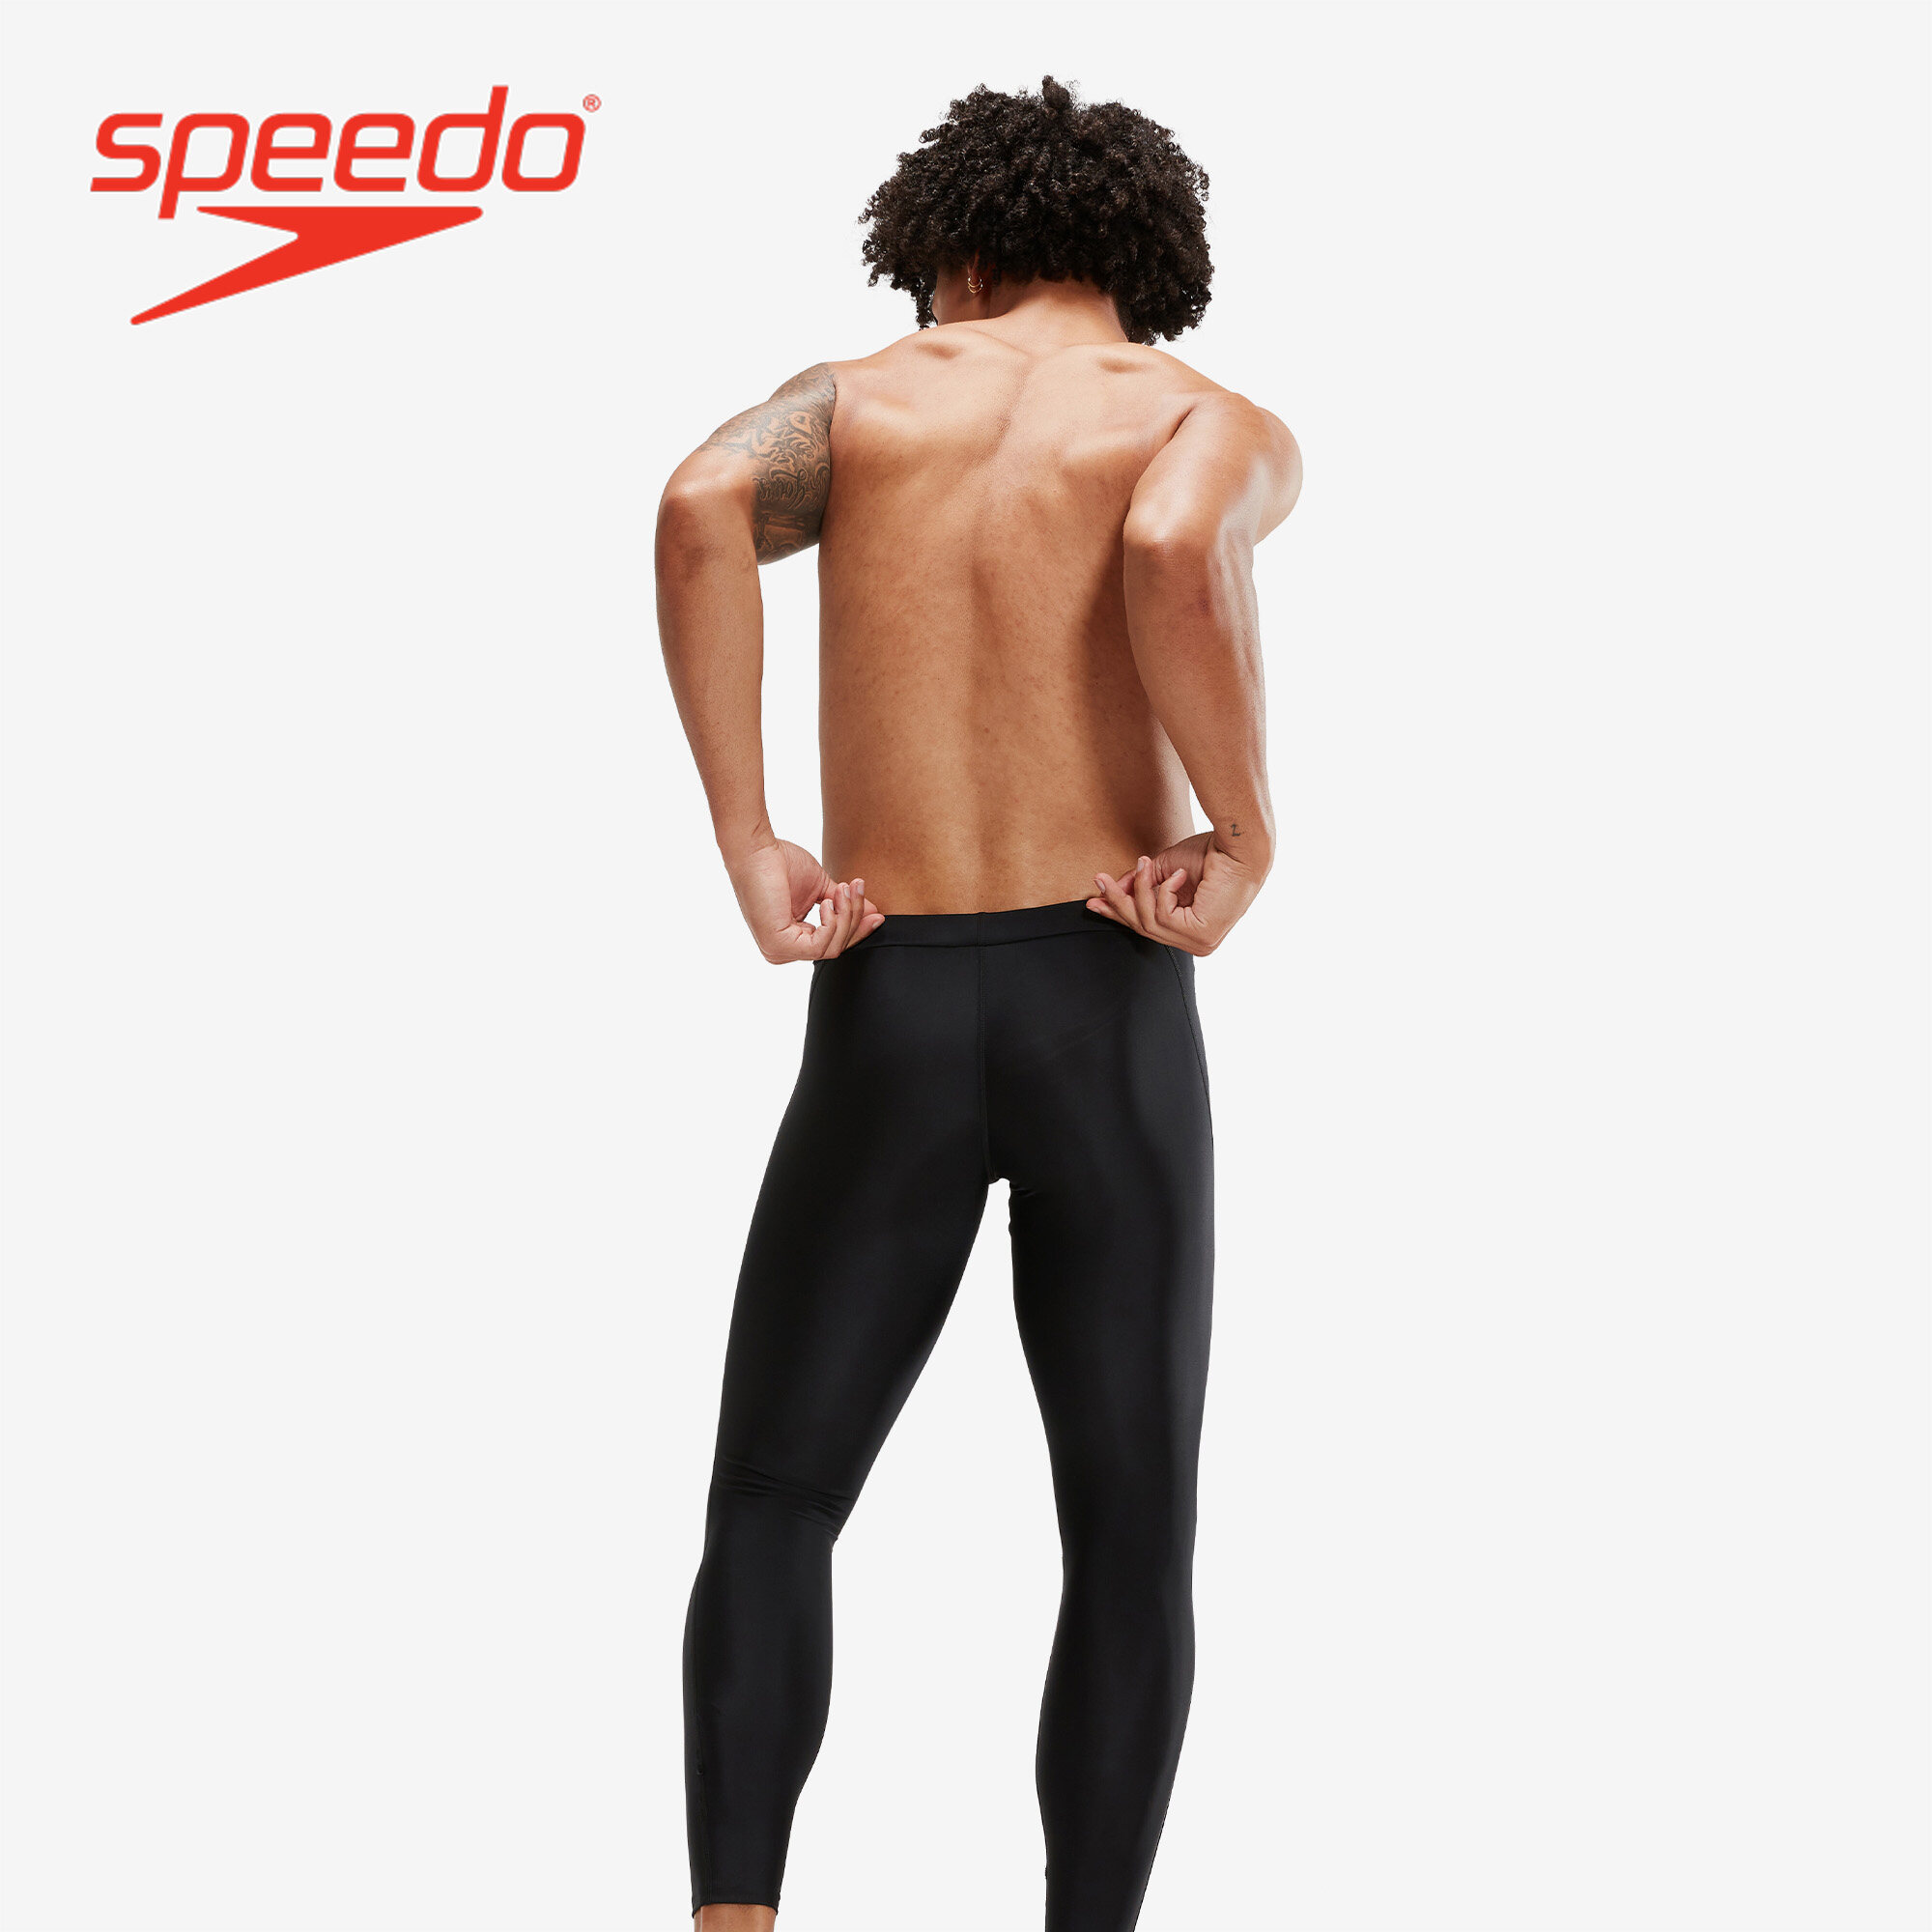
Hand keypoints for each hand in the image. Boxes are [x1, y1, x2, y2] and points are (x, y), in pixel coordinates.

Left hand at [726, 837, 882, 962]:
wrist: (756, 849)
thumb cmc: (780, 863)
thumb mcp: (821, 888)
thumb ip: (843, 905)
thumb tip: (872, 912)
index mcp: (790, 939)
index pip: (832, 944)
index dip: (857, 930)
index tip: (878, 915)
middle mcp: (782, 951)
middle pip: (836, 948)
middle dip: (854, 918)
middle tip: (857, 889)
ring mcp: (777, 951)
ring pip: (831, 948)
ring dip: (845, 916)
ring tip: (841, 890)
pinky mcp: (776, 945)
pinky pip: (819, 946)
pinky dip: (831, 924)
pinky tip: (827, 903)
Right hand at [1088, 831, 1262, 955]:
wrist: (1240, 848)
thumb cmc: (1212, 855)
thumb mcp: (1166, 870)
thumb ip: (1141, 883)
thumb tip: (1113, 889)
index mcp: (1190, 930)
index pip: (1148, 926)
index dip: (1119, 913)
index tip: (1095, 901)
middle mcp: (1196, 943)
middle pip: (1143, 928)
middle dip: (1118, 904)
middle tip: (1099, 881)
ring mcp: (1200, 944)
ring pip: (1149, 923)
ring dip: (1141, 890)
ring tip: (1144, 864)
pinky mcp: (1202, 937)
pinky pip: (1163, 916)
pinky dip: (1164, 891)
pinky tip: (1181, 875)